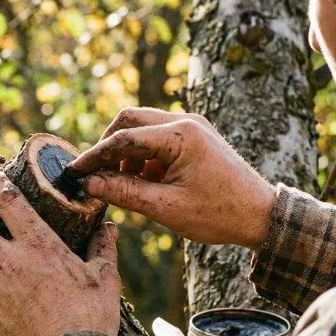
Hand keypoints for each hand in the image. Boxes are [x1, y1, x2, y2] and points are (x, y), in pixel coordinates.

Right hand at [65, 108, 275, 249]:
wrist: (262, 215)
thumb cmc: (219, 214)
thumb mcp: (166, 209)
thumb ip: (125, 193)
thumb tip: (90, 185)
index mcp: (181, 135)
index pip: (123, 138)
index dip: (94, 157)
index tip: (73, 173)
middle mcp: (186, 121)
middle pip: (129, 120)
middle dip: (108, 147)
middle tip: (95, 175)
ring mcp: (192, 125)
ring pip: (142, 127)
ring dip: (126, 153)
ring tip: (125, 186)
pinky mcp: (196, 135)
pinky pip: (158, 137)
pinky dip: (144, 156)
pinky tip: (144, 182)